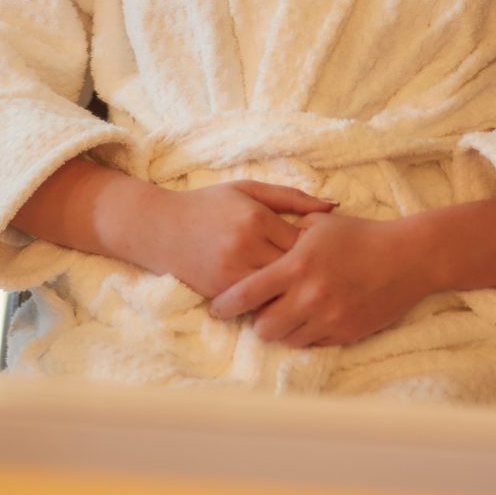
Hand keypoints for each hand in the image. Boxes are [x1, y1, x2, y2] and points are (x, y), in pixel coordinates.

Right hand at [139, 181, 336, 299]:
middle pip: (293, 271)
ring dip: (289, 291)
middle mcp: (246, 247)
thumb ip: (292, 197)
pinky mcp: (221, 292)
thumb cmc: (209, 204)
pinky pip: (256, 304)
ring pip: (277, 292)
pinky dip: (268, 302)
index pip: (302, 242)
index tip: (321, 251)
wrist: (162, 228)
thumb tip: (334, 206)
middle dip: (307, 274)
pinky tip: (276, 297)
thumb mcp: (248, 190)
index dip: (315, 249)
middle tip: (318, 274)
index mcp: (256, 218)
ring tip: (300, 287)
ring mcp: (232, 273)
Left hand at [208, 211, 438, 348]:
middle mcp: (309, 297)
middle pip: (263, 327)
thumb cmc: (360, 236)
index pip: (248, 293)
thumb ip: (287, 233)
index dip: (226, 304)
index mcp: (297, 265)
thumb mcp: (319, 224)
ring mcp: (328, 319)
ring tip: (284, 314)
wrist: (405, 259)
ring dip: (281, 329)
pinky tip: (308, 318)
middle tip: (257, 311)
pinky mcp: (344, 334)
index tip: (215, 308)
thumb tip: (263, 241)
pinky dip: (304, 334)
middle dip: (255, 321)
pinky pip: (311, 344)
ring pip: (286, 340)